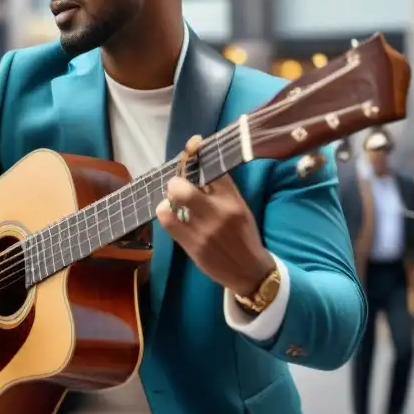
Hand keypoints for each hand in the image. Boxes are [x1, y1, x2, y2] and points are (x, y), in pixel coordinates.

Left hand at [157, 135, 274, 297]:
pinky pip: (167, 220)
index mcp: (233, 201)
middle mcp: (218, 213)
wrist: (249, 271)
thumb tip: (200, 165)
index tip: (193, 143)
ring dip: (170, 196)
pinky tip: (171, 213)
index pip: (213, 169)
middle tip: (178, 183)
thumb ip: (222, 188)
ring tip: (174, 201)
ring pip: (173, 200)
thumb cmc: (243, 235)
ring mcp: (203, 231)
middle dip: (176, 179)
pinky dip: (165, 211)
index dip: (197, 153)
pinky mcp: (191, 245)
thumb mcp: (239, 208)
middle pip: (184, 186)